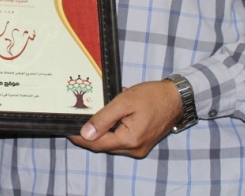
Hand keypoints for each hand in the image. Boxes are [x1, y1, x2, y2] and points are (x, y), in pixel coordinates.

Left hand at [67, 81, 182, 157]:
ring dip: (101, 132)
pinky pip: (122, 140)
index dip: (80, 138)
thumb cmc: (152, 96)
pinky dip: (113, 130)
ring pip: (112, 143)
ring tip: (92, 115)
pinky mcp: (143, 143)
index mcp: (130, 140)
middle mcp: (135, 149)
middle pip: (104, 146)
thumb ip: (104, 118)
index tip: (67, 129)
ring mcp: (140, 148)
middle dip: (89, 135)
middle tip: (76, 120)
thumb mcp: (124, 102)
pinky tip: (110, 116)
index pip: (97, 144)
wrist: (177, 98)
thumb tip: (86, 133)